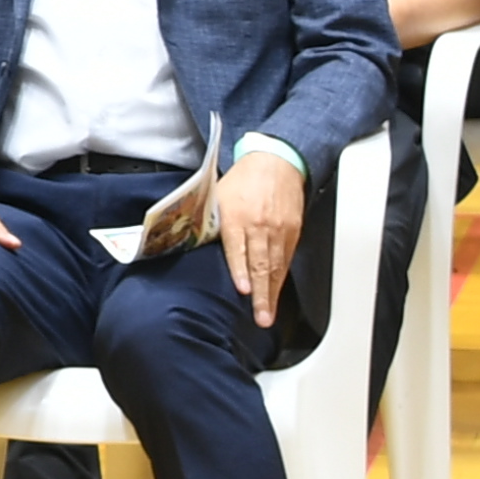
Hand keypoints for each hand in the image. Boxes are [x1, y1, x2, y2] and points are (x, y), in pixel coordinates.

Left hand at [218, 150, 303, 327]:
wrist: (275, 161)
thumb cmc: (243, 181)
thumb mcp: (218, 196)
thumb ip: (207, 222)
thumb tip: (186, 243)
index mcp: (236, 216)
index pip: (239, 248)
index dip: (241, 270)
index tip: (244, 289)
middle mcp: (259, 224)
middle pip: (261, 263)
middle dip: (261, 294)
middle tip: (260, 317)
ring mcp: (278, 230)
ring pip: (276, 266)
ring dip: (272, 294)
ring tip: (267, 315)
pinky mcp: (292, 232)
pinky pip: (286, 260)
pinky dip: (281, 280)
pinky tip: (277, 295)